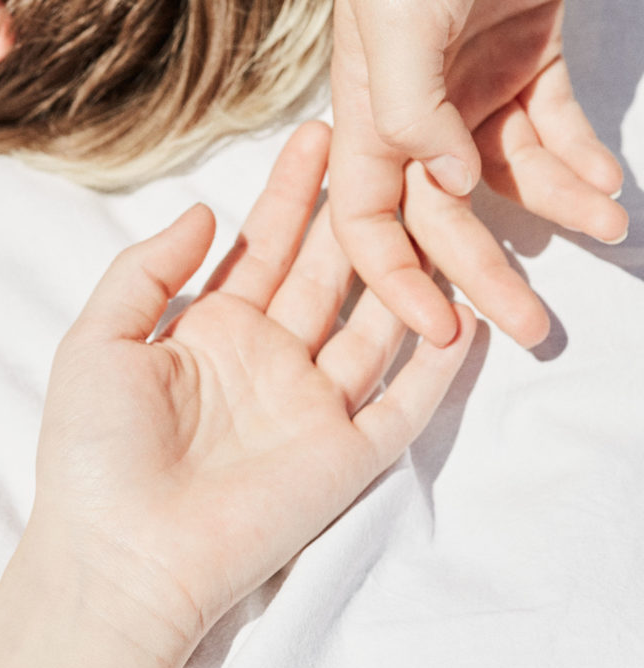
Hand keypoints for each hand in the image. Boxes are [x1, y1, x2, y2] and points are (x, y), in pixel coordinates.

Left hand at [0, 122, 474, 667]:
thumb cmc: (95, 448)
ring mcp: (310, 408)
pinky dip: (434, 365)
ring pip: (373, 327)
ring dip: (403, 275)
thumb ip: (147, 270)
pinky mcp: (344, 457)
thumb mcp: (99, 339)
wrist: (120, 549)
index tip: (317, 138)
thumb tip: (208, 210)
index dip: (290, 194)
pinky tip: (461, 315)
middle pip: (324, 274)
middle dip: (352, 215)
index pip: (264, 249)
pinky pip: (402, 403)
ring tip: (432, 215)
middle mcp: (269, 361)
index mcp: (212, 332)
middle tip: (384, 153)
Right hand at [330, 0, 626, 347]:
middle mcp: (417, 116)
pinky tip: (607, 181)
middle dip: (488, 273)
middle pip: (445, 215)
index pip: (366, 219)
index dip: (393, 279)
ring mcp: (472, 91)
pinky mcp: (527, 62)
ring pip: (507, 176)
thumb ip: (409, 109)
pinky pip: (553, 127)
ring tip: (607, 229)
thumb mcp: (399, 23)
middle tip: (535, 328)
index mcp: (370, 114)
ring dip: (556, 209)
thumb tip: (446, 183)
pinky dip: (581, 156)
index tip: (438, 330)